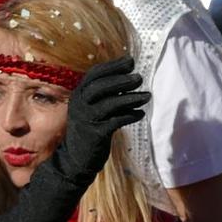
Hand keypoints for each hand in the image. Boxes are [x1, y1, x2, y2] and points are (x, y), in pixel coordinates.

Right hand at [53, 56, 148, 180]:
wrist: (75, 160)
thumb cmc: (89, 131)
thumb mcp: (92, 109)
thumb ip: (105, 95)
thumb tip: (129, 79)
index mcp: (78, 95)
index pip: (94, 74)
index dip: (113, 66)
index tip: (131, 61)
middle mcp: (79, 105)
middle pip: (100, 86)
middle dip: (121, 80)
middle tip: (139, 78)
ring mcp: (86, 119)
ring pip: (109, 104)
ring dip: (130, 98)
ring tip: (147, 96)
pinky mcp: (94, 135)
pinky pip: (115, 122)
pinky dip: (129, 116)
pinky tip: (140, 114)